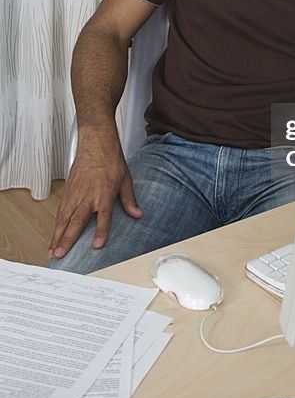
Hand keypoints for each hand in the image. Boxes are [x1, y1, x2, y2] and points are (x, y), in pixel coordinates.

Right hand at [49, 126, 142, 258]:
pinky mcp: (68, 191)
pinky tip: (54, 235)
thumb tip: (137, 214)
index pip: (103, 217)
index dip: (101, 232)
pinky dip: (56, 225)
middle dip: (67, 239)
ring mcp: (75, 194)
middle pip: (76, 221)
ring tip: (53, 251)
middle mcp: (88, 196)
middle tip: (61, 254)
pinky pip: (61, 211)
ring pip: (64, 218)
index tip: (97, 245)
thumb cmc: (110, 160)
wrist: (96, 143)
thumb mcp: (125, 180)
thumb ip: (130, 200)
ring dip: (57, 236)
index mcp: (104, 194)